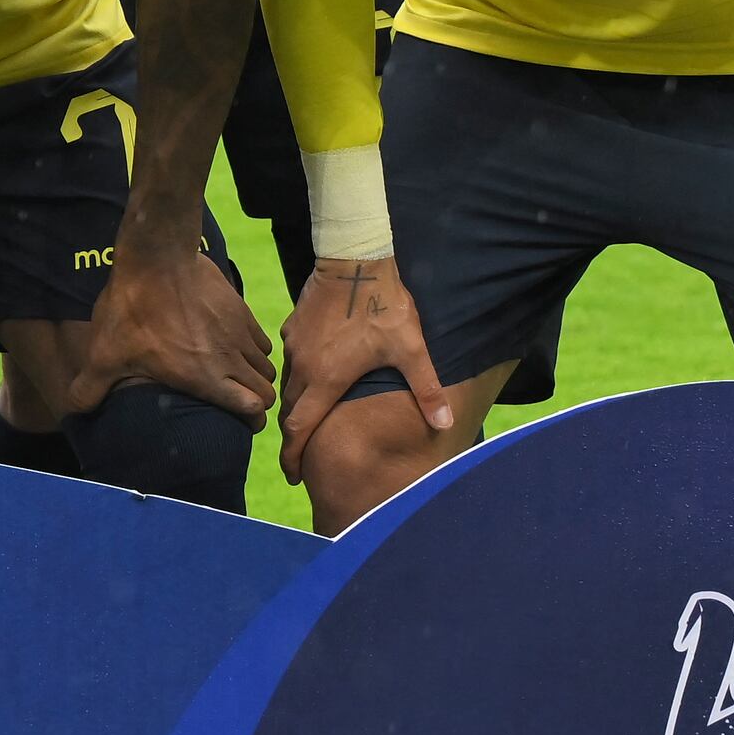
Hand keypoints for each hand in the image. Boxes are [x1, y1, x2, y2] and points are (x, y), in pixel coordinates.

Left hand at [68, 223, 272, 422]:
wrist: (156, 257)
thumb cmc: (132, 310)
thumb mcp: (104, 354)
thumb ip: (90, 388)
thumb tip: (75, 412)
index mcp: (205, 377)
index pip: (252, 409)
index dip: (250, 420)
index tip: (240, 420)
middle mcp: (230, 358)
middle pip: (265, 392)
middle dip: (256, 401)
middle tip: (238, 401)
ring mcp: (240, 333)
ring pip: (267, 365)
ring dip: (255, 374)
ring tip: (235, 375)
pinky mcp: (241, 310)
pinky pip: (261, 339)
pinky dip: (254, 348)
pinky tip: (233, 346)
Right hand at [279, 252, 449, 482]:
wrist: (355, 258)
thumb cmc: (384, 306)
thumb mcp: (411, 349)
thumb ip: (426, 389)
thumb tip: (444, 424)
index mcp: (327, 378)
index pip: (299, 427)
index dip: (293, 455)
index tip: (293, 476)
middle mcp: (303, 365)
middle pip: (290, 410)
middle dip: (293, 437)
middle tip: (300, 456)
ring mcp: (294, 344)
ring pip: (288, 385)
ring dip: (295, 406)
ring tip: (306, 419)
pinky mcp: (293, 326)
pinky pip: (292, 360)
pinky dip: (298, 377)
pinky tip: (314, 374)